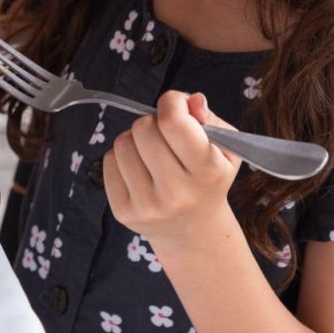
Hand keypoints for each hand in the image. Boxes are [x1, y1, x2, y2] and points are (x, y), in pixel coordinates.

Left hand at [103, 91, 241, 250]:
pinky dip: (121, 157)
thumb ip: (210, 120)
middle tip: (164, 135)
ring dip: (134, 139)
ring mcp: (147, 205)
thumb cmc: (208, 181)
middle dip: (152, 122)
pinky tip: (139, 169)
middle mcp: (177, 193)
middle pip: (143, 128)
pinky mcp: (123, 212)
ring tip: (151, 153)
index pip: (173, 122)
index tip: (175, 105)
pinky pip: (108, 161)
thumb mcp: (225, 150)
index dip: (171, 102)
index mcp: (207, 172)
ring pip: (122, 143)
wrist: (194, 232)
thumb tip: (191, 100)